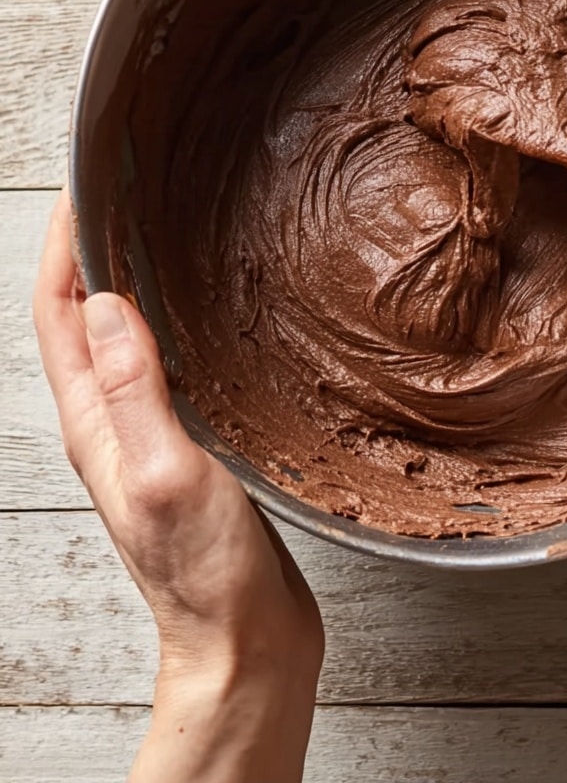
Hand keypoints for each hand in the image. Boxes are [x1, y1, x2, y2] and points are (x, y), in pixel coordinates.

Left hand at [34, 190, 323, 782]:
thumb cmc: (207, 575)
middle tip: (124, 193)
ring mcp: (150, 433)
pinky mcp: (190, 445)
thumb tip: (108, 307)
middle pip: (84, 318)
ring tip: (161, 234)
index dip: (62, 247)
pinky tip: (208, 312)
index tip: (82, 189)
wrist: (245, 640)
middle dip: (91, 250)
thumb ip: (135, 393)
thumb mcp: (169, 476)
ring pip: (127, 338)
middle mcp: (113, 423)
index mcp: (96, 424)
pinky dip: (174, 322)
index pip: (60, 315)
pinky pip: (167, 364)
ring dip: (131, 281)